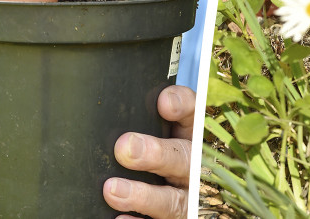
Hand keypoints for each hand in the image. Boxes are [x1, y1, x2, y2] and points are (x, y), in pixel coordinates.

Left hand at [103, 85, 195, 218]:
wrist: (184, 190)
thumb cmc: (167, 154)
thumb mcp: (167, 132)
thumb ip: (149, 119)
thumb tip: (130, 118)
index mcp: (194, 136)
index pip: (195, 115)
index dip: (183, 107)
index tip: (164, 103)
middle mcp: (197, 168)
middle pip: (183, 159)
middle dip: (156, 154)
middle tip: (125, 148)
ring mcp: (189, 199)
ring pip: (172, 199)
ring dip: (142, 195)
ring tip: (112, 189)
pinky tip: (121, 218)